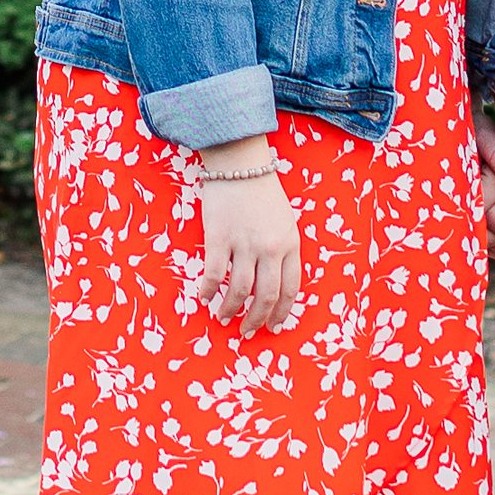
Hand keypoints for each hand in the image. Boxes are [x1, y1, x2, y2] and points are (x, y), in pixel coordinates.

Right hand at [190, 141, 301, 331]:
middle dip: (256, 319)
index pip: (290, 289)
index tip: (273, 326)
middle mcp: (270, 248)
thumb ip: (284, 251)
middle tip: (247, 331)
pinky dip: (208, 289)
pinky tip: (204, 297)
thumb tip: (275, 284)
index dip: (281, 313)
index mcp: (290, 244)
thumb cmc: (263, 192)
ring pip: (239, 290)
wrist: (239, 162)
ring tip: (223, 317)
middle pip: (266, 296)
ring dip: (231, 309)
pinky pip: (213, 273)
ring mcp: (244, 243)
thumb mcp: (286, 222)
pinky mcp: (218, 237)